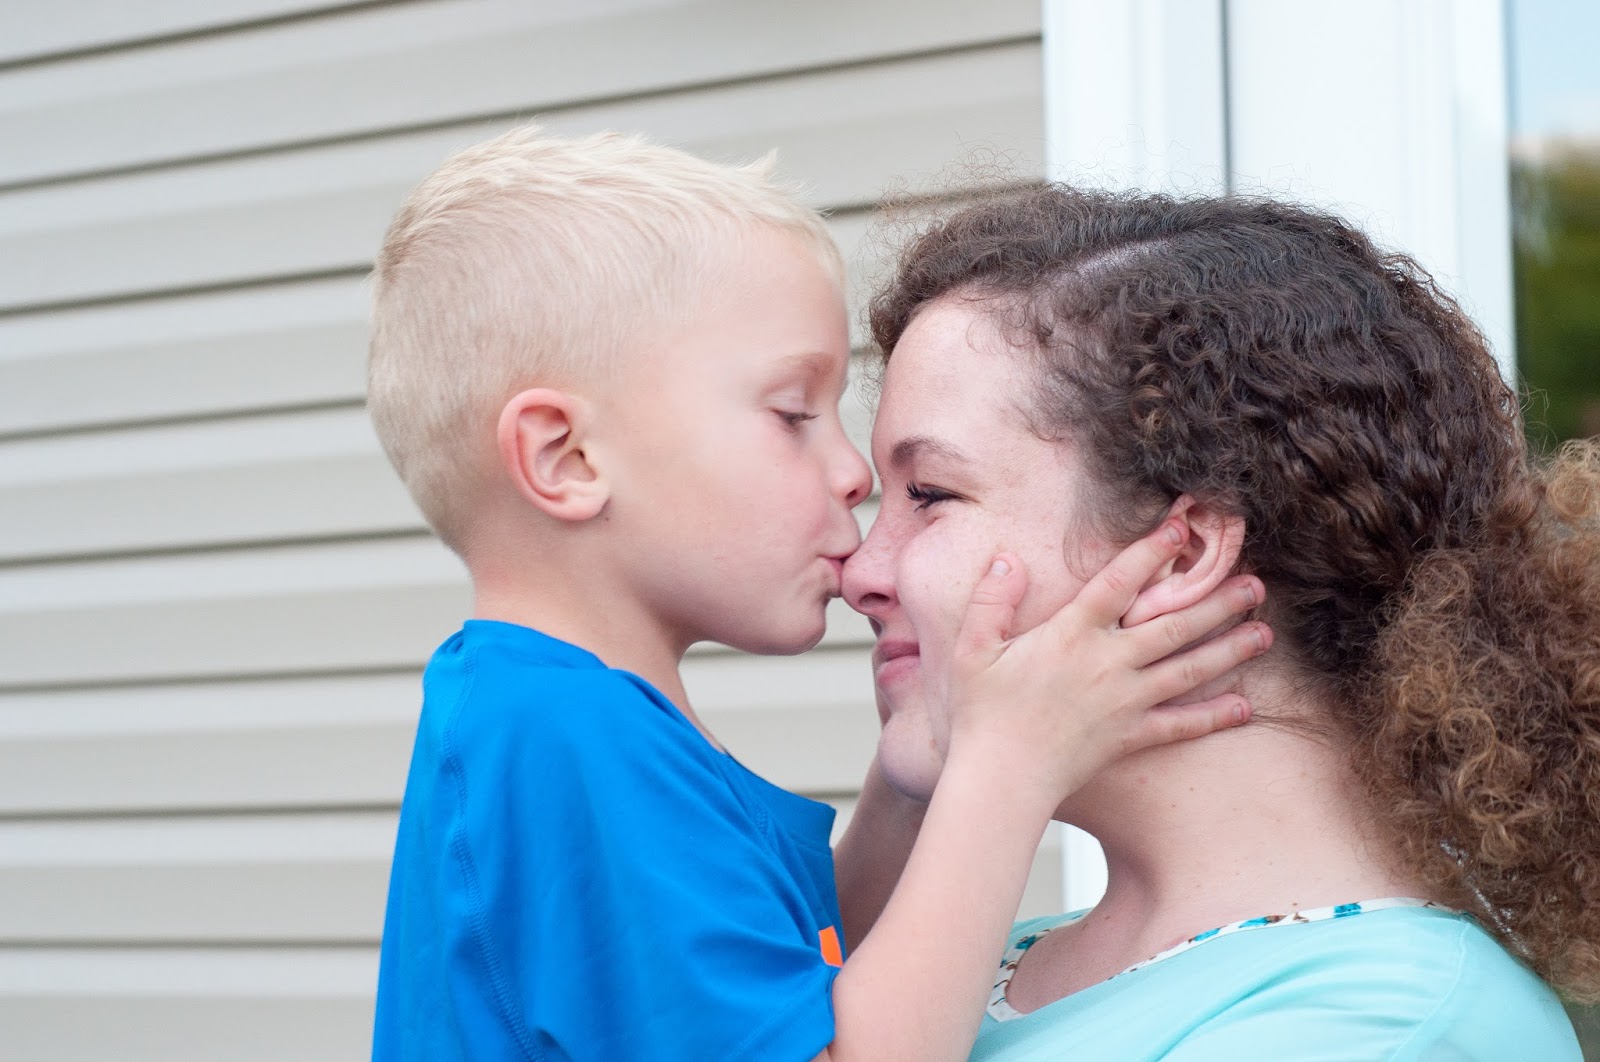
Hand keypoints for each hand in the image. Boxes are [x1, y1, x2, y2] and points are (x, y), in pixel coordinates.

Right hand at [943, 518, 1270, 805]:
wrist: (1001, 775)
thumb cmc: (983, 712)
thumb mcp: (975, 648)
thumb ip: (992, 599)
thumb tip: (1008, 559)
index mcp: (1071, 633)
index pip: (1117, 582)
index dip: (1149, 552)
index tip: (1179, 529)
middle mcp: (1107, 662)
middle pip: (1172, 624)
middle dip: (1216, 601)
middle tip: (1254, 584)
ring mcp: (1125, 701)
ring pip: (1188, 669)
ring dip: (1229, 649)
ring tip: (1263, 633)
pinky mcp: (1130, 736)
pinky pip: (1180, 725)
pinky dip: (1213, 716)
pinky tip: (1244, 707)